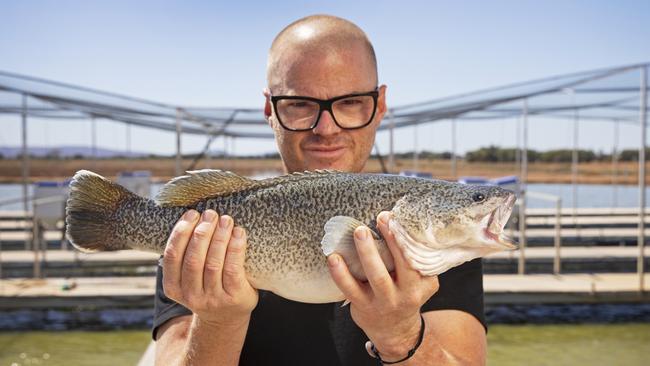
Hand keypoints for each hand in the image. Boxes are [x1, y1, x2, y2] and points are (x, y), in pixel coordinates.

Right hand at [162, 209, 257, 326]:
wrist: (226, 316)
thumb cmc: (207, 286)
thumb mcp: (188, 278)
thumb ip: (184, 255)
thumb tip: (189, 215)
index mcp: (174, 287)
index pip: (172, 257)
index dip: (180, 233)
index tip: (191, 214)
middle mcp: (191, 295)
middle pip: (193, 259)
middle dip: (202, 232)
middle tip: (211, 214)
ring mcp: (213, 298)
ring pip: (213, 263)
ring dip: (219, 237)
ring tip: (225, 219)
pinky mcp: (234, 297)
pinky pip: (233, 269)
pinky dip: (235, 248)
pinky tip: (239, 233)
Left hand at [327, 211, 438, 359]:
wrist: (396, 331)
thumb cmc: (406, 295)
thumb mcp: (421, 281)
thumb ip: (417, 260)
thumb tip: (403, 224)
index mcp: (421, 284)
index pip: (416, 258)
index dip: (404, 237)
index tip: (393, 217)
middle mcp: (405, 294)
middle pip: (401, 266)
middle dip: (391, 241)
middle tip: (380, 218)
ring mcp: (383, 301)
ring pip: (376, 277)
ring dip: (367, 253)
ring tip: (359, 232)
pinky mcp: (363, 306)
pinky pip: (350, 289)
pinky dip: (340, 273)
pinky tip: (334, 258)